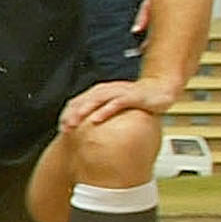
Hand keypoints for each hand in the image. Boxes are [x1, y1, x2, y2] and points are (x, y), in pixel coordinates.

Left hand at [60, 77, 174, 130]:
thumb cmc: (137, 100)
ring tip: (73, 123)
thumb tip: (87, 132)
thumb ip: (101, 114)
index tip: (60, 128)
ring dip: (82, 111)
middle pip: (83, 101)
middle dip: (70, 114)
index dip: (67, 114)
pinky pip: (115, 103)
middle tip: (63, 128)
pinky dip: (104, 111)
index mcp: (99, 93)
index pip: (77, 102)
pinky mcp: (132, 96)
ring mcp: (119, 92)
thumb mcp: (115, 107)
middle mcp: (106, 90)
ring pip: (95, 100)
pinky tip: (95, 120)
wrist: (160, 89)